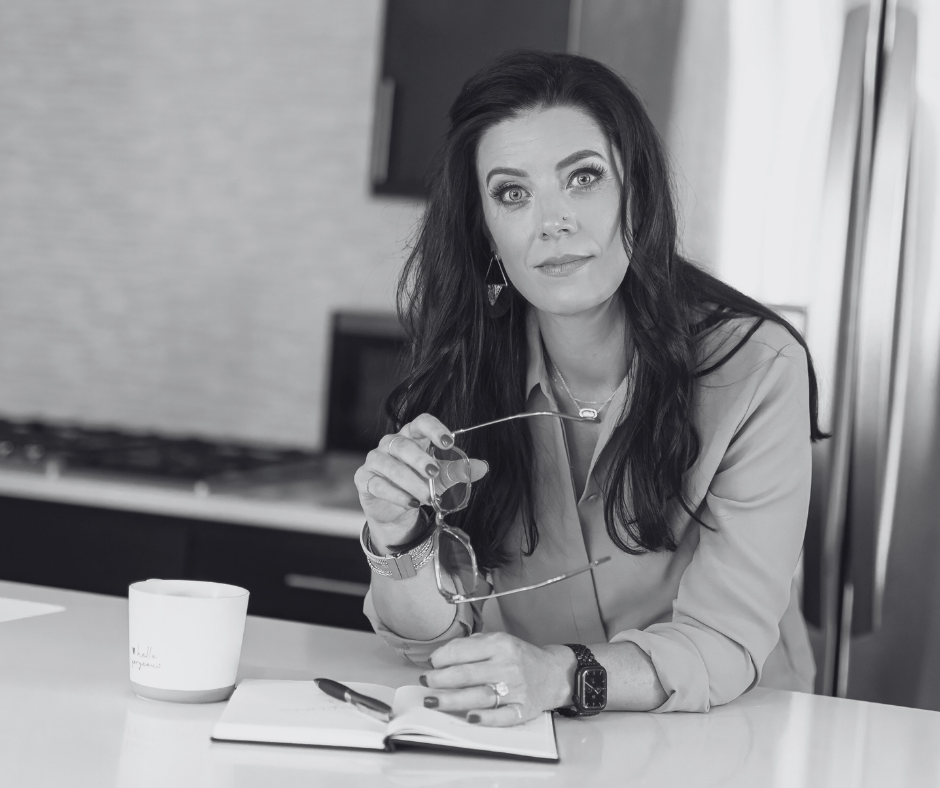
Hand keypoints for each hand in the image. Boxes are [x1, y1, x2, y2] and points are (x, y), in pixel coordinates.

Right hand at [354, 414, 487, 550]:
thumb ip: (458, 471)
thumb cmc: (419, 484)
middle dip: (419, 459)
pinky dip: (396, 495)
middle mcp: (390, 444)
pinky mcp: (364, 479)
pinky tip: (411, 503)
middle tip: (434, 472)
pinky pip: (378, 484)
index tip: (448, 442)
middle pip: (403, 444)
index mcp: (412, 436)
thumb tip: (482, 467)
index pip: (420, 422)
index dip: (434, 429)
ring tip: (427, 497)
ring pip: (390, 466)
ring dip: (410, 482)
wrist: (397, 510)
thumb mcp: (441, 478)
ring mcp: (375, 460)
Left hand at [420, 633, 573, 726]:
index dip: (442, 658)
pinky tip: (469, 718)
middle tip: (426, 682)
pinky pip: (502, 716)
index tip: (431, 664)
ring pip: (479, 696)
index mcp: (501, 644)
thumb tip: (441, 657)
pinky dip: (485, 718)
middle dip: (440, 679)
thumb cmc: (519, 657)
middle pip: (467, 674)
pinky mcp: (523, 709)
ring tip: (432, 701)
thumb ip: (472, 646)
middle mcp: (508, 666)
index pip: (464, 651)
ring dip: (452, 700)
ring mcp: (516, 689)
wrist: (554, 673)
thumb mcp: (500, 640)